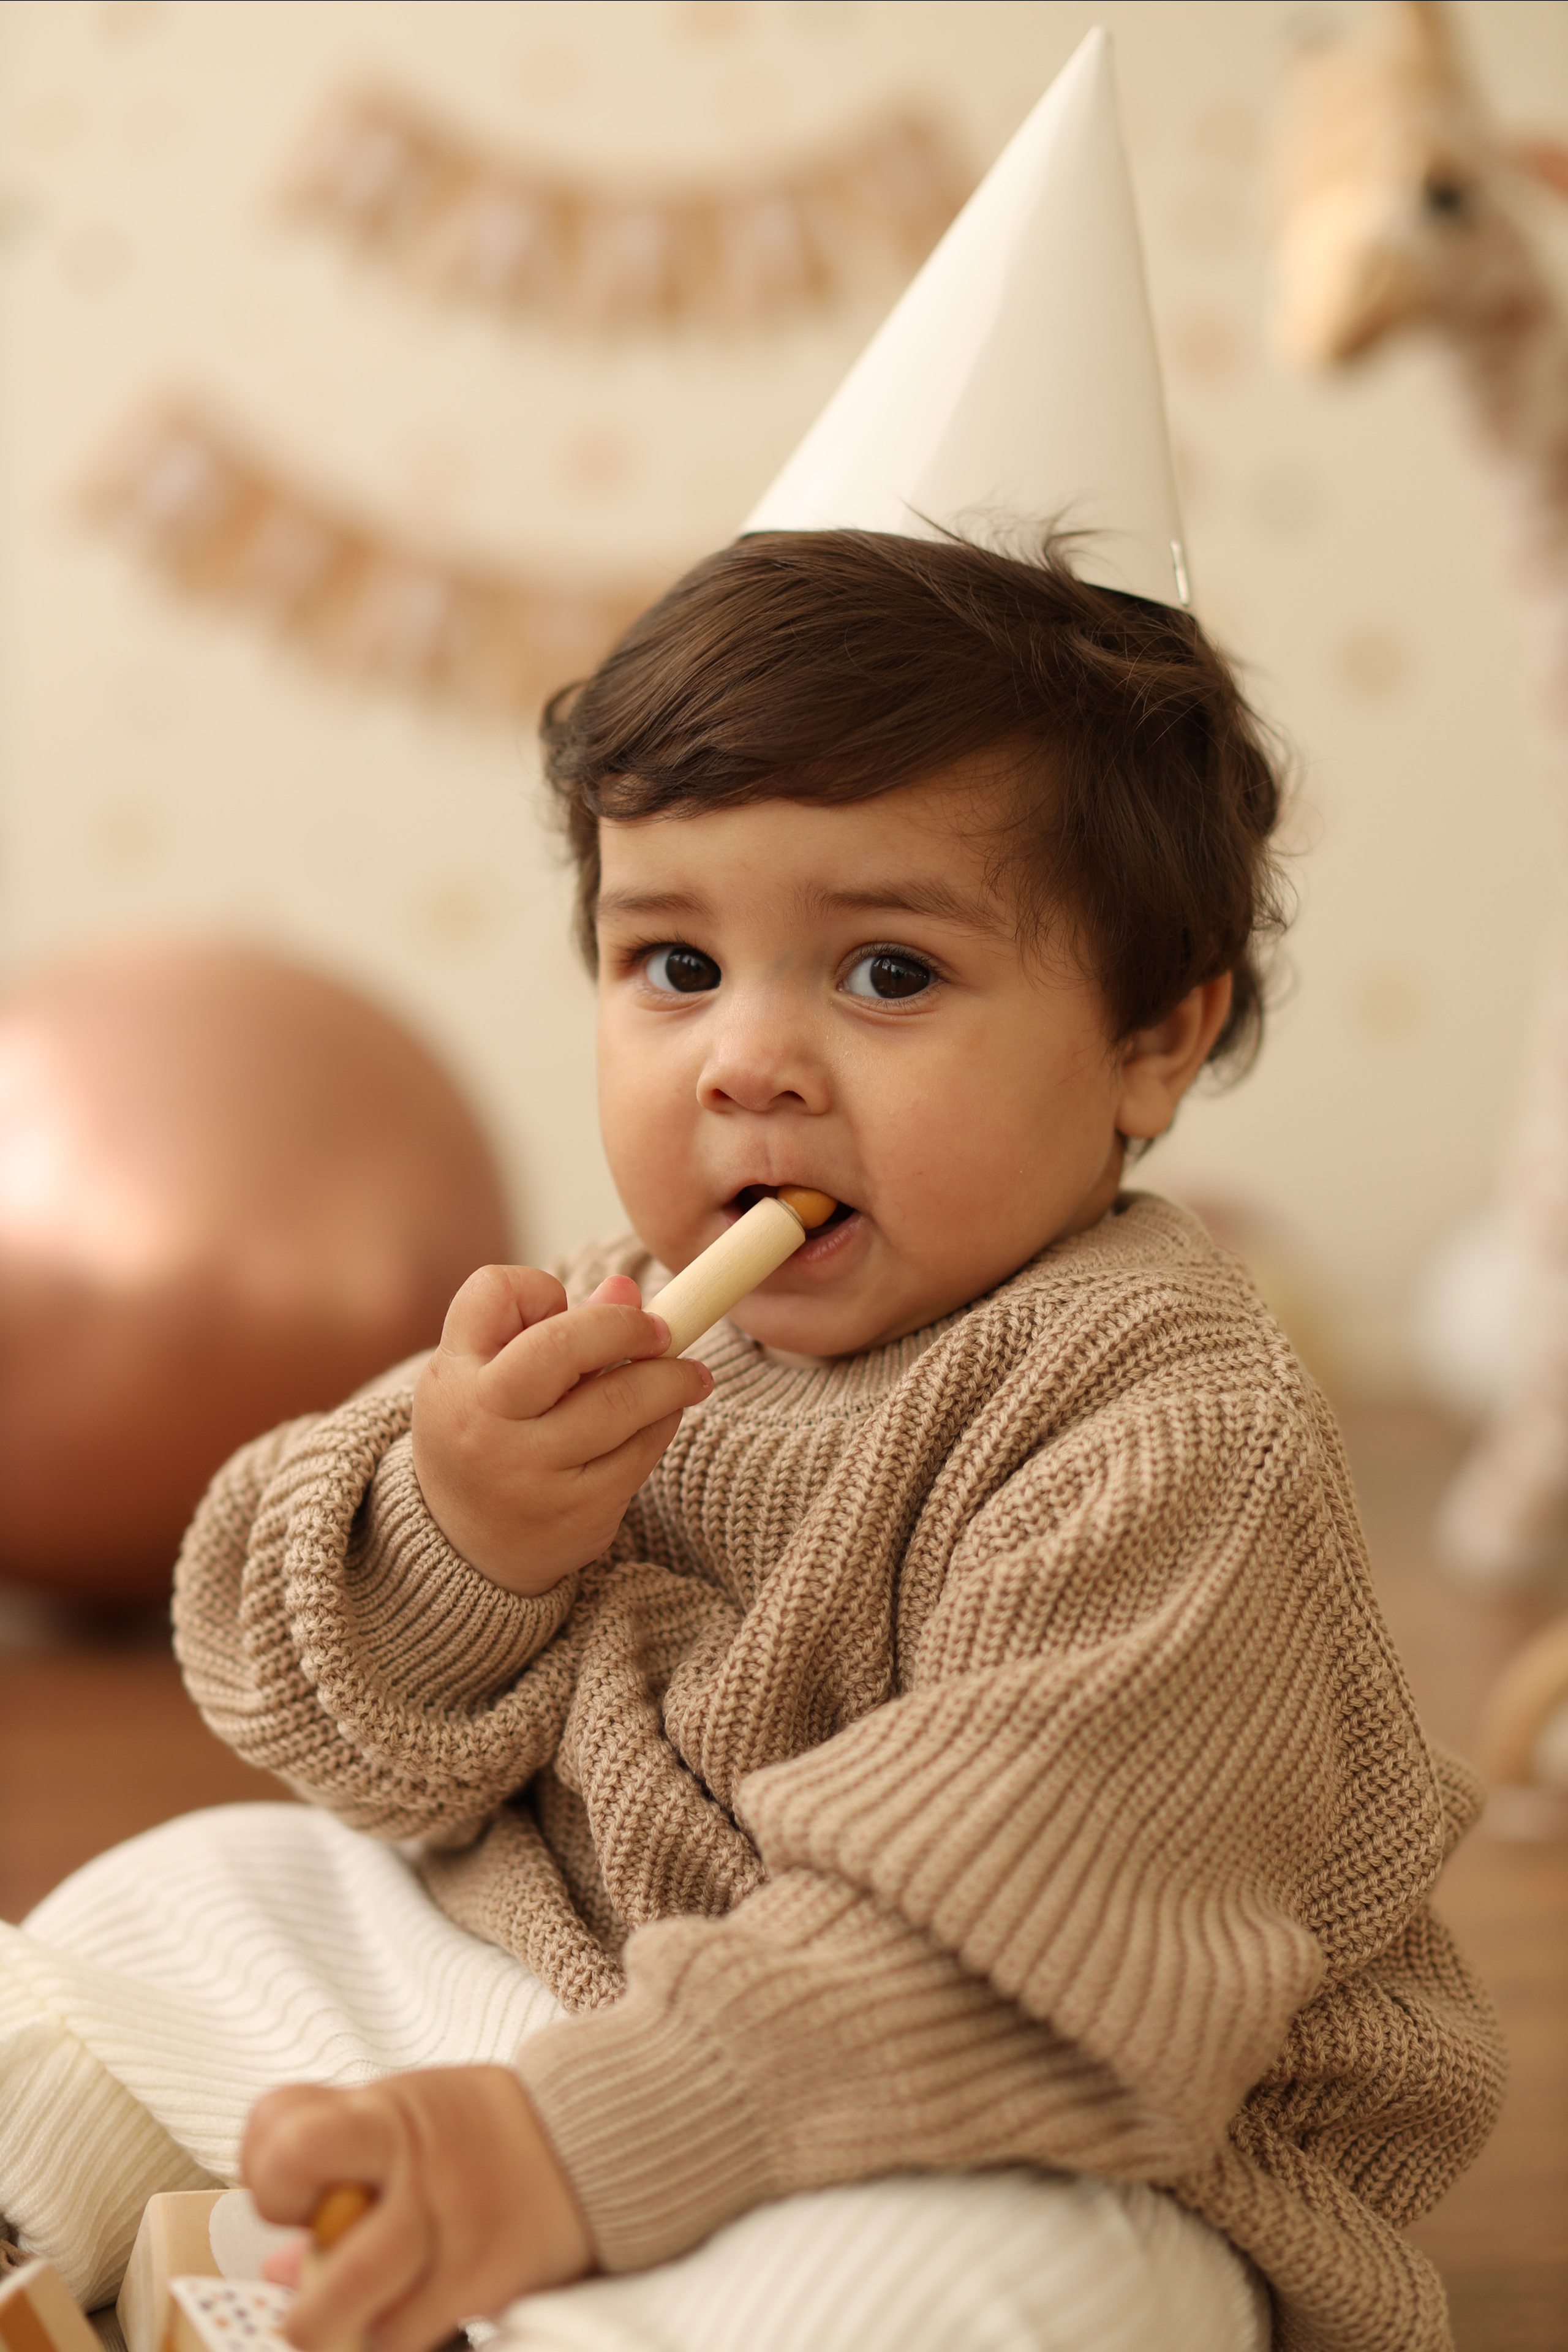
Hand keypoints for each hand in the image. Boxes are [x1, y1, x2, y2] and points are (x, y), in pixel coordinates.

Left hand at [243, 2066, 591, 2351]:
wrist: (591, 2141)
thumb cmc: (482, 2134)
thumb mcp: (408, 2119)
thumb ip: (339, 2174)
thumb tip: (279, 2269)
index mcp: (386, 2111)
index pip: (284, 2126)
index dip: (265, 2168)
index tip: (289, 2197)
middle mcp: (407, 2155)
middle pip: (295, 2177)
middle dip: (274, 2220)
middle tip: (301, 2277)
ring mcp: (443, 2214)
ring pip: (344, 2284)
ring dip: (322, 2321)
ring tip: (330, 2324)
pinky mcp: (478, 2272)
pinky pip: (401, 2331)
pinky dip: (387, 2338)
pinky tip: (401, 2320)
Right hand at [411, 1268, 710, 1591]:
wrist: (465, 1548)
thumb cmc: (483, 1436)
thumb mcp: (487, 1375)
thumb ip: (546, 1324)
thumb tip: (625, 1289)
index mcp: (456, 1376)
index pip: (496, 1292)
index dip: (538, 1288)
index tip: (564, 1305)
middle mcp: (486, 1422)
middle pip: (567, 1343)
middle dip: (627, 1326)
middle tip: (661, 1330)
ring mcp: (533, 1471)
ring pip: (622, 1401)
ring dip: (671, 1378)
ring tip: (690, 1375)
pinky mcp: (580, 1510)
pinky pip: (641, 1450)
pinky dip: (663, 1423)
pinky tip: (665, 1416)